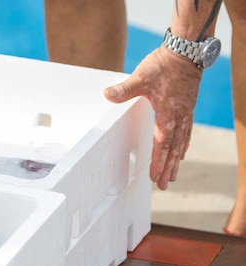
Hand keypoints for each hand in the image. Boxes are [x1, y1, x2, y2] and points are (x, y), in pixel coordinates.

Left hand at [104, 47, 202, 189]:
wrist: (186, 51)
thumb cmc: (163, 65)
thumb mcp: (141, 77)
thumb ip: (124, 89)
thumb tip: (107, 95)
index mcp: (168, 114)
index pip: (163, 143)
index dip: (159, 161)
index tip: (155, 176)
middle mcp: (180, 117)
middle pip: (174, 148)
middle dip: (168, 167)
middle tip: (165, 184)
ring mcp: (186, 113)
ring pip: (182, 142)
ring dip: (176, 160)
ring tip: (174, 175)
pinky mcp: (188, 107)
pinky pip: (187, 132)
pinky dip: (184, 145)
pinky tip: (182, 152)